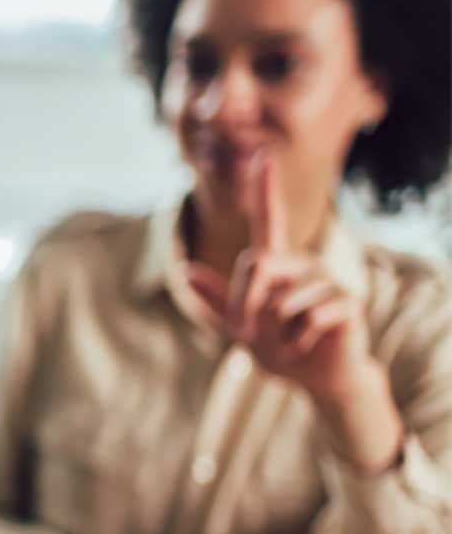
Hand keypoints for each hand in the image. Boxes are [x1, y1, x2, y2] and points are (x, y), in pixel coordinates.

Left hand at [187, 157, 373, 402]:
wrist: (317, 379)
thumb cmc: (279, 350)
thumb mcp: (240, 329)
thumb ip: (217, 301)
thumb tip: (186, 269)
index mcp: (274, 266)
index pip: (266, 220)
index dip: (263, 189)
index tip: (262, 155)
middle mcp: (301, 264)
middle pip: (255, 265)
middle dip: (244, 308)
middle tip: (252, 336)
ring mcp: (326, 279)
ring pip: (278, 301)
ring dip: (275, 334)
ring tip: (290, 340)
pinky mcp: (347, 300)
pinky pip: (306, 318)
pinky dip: (297, 343)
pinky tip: (309, 344)